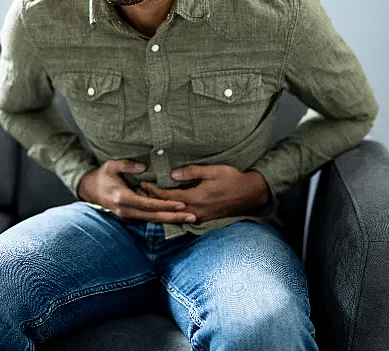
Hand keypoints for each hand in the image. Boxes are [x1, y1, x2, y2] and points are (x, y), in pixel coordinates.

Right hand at [77, 159, 197, 222]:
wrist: (90, 189)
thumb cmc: (103, 175)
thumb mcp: (111, 165)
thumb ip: (127, 165)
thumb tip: (143, 167)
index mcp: (123, 198)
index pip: (148, 204)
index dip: (165, 205)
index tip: (181, 204)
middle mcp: (127, 211)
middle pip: (154, 216)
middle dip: (174, 217)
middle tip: (193, 216)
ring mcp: (128, 216)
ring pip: (153, 220)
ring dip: (171, 220)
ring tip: (190, 218)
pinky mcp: (131, 217)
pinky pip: (149, 219)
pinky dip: (163, 219)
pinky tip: (177, 217)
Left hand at [138, 165, 269, 223]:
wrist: (250, 194)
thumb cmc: (232, 179)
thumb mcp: (213, 171)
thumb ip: (192, 172)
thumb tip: (173, 174)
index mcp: (195, 198)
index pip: (168, 195)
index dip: (153, 190)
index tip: (142, 183)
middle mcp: (195, 211)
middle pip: (167, 208)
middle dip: (152, 200)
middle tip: (139, 193)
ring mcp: (200, 217)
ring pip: (174, 215)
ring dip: (161, 207)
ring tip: (148, 201)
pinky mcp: (204, 219)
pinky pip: (183, 218)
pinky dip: (172, 212)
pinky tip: (166, 208)